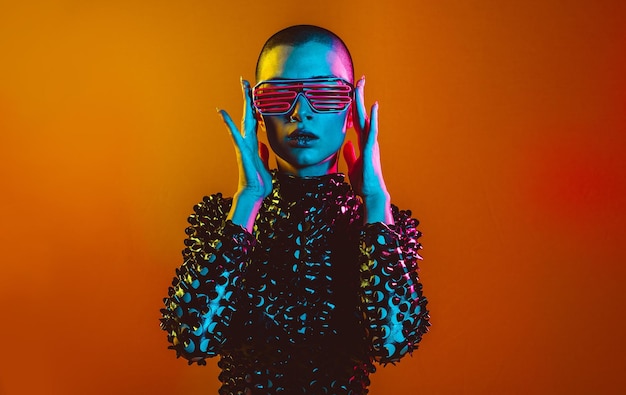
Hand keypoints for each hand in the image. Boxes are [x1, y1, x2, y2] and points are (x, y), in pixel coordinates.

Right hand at [218, 77, 271, 230]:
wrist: (254, 194)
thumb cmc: (259, 181)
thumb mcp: (265, 164)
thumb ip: (263, 153)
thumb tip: (262, 144)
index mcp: (253, 143)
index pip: (254, 120)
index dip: (254, 106)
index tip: (254, 92)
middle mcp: (247, 141)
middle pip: (247, 114)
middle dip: (247, 97)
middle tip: (245, 80)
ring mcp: (243, 144)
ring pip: (242, 119)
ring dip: (242, 102)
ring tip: (242, 86)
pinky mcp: (241, 151)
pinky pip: (234, 135)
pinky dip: (228, 123)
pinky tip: (222, 112)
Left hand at [343, 76, 392, 223]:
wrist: (371, 193)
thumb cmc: (363, 181)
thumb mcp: (353, 165)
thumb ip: (350, 153)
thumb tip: (346, 144)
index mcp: (363, 142)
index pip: (358, 119)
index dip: (355, 105)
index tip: (354, 91)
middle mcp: (368, 139)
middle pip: (362, 113)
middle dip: (360, 96)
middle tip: (360, 78)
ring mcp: (370, 143)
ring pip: (366, 117)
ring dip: (363, 100)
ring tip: (362, 84)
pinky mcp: (371, 149)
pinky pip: (373, 130)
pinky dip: (374, 117)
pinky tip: (374, 106)